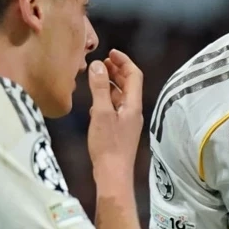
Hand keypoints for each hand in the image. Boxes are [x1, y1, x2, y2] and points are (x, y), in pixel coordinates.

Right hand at [86, 49, 142, 182]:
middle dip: (117, 71)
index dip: (124, 61)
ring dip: (110, 85)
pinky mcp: (120, 132)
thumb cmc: (108, 145)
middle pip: (129, 85)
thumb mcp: (101, 113)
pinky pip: (115, 109)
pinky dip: (106, 100)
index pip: (134, 75)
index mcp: (133, 105)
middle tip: (102, 62)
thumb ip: (100, 89)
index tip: (110, 53)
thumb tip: (98, 66)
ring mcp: (127, 123)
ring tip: (96, 77)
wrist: (112, 175)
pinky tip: (94, 103)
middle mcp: (133, 112)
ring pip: (121, 97)